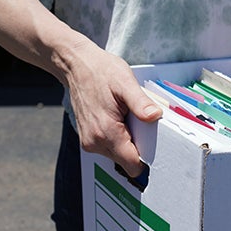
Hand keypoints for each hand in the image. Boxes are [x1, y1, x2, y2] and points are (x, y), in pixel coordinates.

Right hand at [63, 40, 162, 176]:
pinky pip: (110, 148)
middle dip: (138, 148)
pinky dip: (118, 139)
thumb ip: (140, 103)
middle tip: (138, 124)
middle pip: (126, 162)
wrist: (76, 65)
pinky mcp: (88, 139)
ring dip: (128, 142)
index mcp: (106, 132)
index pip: (132, 165)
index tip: (154, 143)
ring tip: (126, 118)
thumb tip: (155, 116)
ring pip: (118, 157)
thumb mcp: (125, 82)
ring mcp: (89, 142)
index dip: (147, 158)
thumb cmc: (100, 71)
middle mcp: (94, 142)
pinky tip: (118, 120)